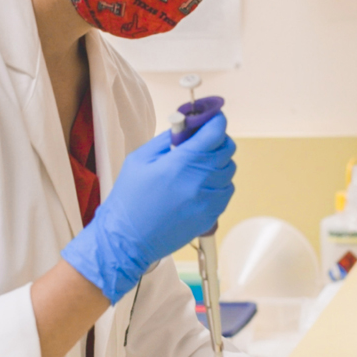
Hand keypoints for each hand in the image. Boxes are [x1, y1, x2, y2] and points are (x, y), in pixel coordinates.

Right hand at [61, 113, 235, 302]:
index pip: (215, 132)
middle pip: (227, 149)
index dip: (216, 121)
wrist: (127, 239)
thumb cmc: (129, 200)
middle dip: (217, 140)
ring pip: (229, 170)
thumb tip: (185, 126)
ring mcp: (208, 201)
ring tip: (196, 167)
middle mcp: (199, 181)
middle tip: (201, 141)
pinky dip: (218, 183)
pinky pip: (226, 191)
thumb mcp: (140, 159)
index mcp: (181, 163)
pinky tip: (199, 185)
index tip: (212, 118)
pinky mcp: (211, 216)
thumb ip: (166, 139)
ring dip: (217, 163)